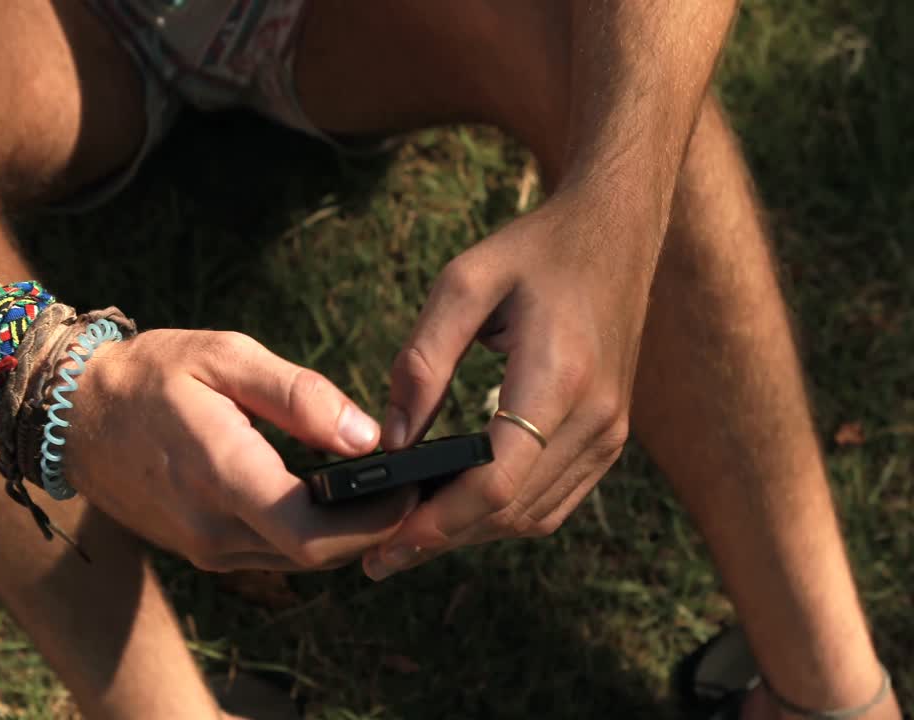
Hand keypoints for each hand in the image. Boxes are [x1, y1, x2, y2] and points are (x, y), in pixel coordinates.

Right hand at [62, 329, 416, 571]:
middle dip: (373, 526)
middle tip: (410, 483)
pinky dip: (309, 531)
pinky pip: (272, 552)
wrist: (74, 415)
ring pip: (299, 559)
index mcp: (222, 474)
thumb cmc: (150, 376)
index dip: (374, 519)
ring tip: (377, 484)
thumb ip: (297, 395)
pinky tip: (326, 493)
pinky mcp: (202, 550)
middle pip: (318, 554)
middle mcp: (212, 527)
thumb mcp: (224, 357)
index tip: (410, 485)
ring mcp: (205, 547)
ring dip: (344, 532)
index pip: (313, 532)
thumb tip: (366, 436)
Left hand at [364, 192, 661, 579]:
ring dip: (472, 535)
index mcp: (558, 375)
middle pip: (513, 510)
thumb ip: (421, 362)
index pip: (498, 479)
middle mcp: (595, 416)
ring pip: (535, 516)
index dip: (439, 522)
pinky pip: (555, 499)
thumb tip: (390, 441)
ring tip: (409, 540)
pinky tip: (457, 512)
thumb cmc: (534, 251)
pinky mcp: (610, 435)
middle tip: (380, 558)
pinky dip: (504, 516)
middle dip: (443, 540)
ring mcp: (610, 431)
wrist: (616, 232)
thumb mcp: (463, 284)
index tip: (386, 545)